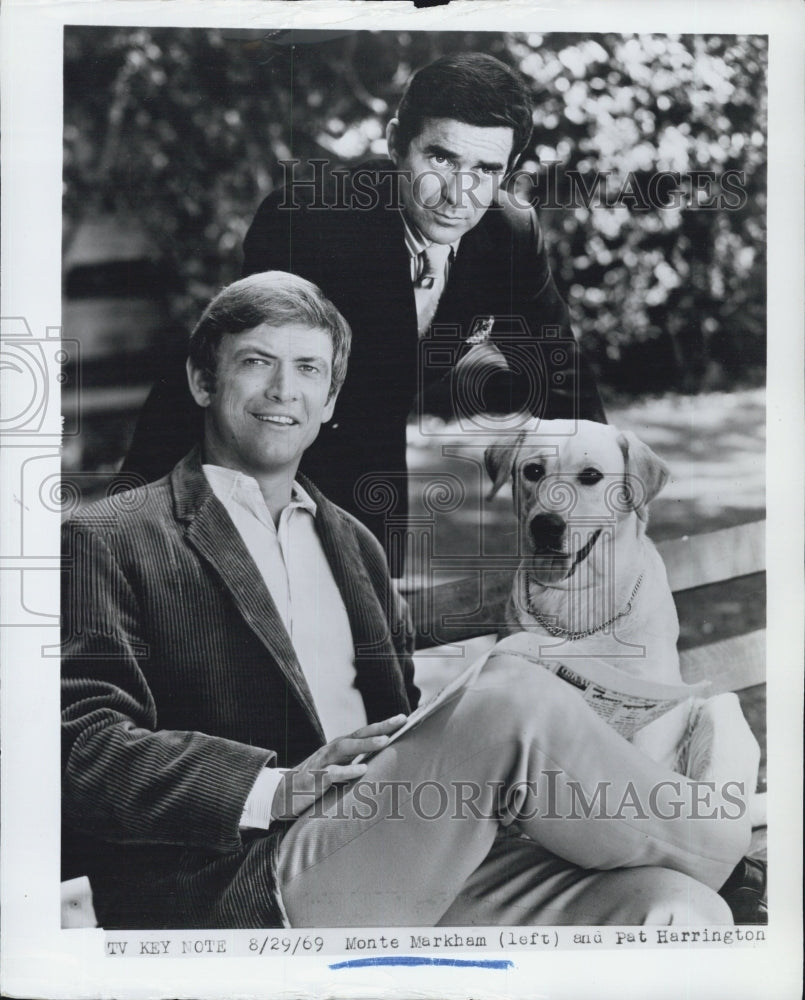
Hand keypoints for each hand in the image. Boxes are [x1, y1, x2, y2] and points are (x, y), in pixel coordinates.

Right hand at [270, 714, 407, 820]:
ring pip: (343, 748)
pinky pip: (331, 774)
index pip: (362, 733)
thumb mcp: (336, 770)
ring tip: (385, 741)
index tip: (404, 718)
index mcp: (338, 749)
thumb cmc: (313, 783)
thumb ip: (354, 764)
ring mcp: (321, 764)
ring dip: (365, 744)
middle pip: (356, 734)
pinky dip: (347, 771)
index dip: (382, 725)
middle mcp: (330, 751)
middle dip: (379, 727)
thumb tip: (382, 763)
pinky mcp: (313, 780)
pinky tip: (362, 770)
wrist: (280, 796)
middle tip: (401, 721)